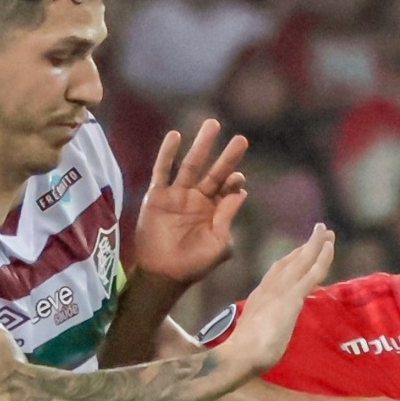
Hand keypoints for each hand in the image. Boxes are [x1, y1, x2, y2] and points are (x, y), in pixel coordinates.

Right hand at [132, 120, 250, 287]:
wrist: (163, 275)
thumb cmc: (194, 265)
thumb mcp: (218, 244)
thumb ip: (227, 217)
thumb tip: (241, 193)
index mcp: (213, 211)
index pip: (227, 189)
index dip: (234, 180)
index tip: (240, 176)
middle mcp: (196, 199)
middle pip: (213, 172)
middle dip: (227, 156)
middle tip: (242, 139)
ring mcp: (177, 195)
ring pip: (191, 165)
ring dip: (201, 146)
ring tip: (213, 125)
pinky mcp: (158, 196)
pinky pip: (163, 170)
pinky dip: (168, 153)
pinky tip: (175, 136)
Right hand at [219, 224, 334, 372]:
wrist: (239, 354)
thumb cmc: (243, 354)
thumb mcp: (254, 337)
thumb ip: (262, 330)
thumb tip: (267, 336)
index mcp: (259, 297)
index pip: (276, 274)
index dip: (290, 261)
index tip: (299, 253)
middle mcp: (268, 288)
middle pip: (289, 261)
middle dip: (304, 248)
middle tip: (318, 234)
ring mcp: (281, 290)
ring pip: (302, 260)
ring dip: (315, 244)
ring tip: (327, 232)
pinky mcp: (292, 296)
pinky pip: (312, 272)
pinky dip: (321, 256)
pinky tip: (329, 245)